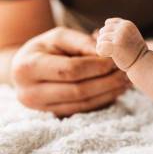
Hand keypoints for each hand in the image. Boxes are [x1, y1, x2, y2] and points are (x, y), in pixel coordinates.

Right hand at [11, 27, 129, 116]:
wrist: (25, 68)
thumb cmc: (46, 48)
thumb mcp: (60, 37)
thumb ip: (83, 42)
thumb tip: (107, 53)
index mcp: (28, 67)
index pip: (71, 70)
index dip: (97, 66)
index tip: (115, 60)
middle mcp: (30, 92)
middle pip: (79, 90)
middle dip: (107, 81)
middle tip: (125, 72)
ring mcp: (41, 108)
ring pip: (84, 103)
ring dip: (109, 92)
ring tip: (125, 81)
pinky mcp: (54, 115)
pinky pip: (84, 109)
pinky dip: (103, 100)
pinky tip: (117, 90)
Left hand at [96, 18, 147, 70]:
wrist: (143, 63)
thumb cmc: (135, 52)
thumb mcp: (129, 35)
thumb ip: (119, 29)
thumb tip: (103, 25)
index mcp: (127, 24)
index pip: (108, 23)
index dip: (109, 33)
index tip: (118, 42)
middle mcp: (124, 27)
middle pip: (103, 31)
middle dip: (106, 40)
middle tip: (117, 49)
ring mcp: (120, 36)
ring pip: (101, 39)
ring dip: (105, 47)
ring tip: (116, 53)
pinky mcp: (116, 45)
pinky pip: (100, 47)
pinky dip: (102, 52)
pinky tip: (110, 55)